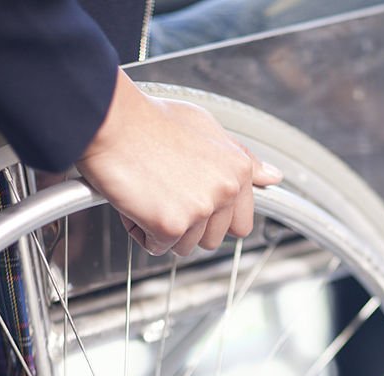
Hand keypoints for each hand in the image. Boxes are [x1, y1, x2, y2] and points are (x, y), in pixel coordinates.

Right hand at [75, 70, 282, 255]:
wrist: (110, 120)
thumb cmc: (150, 121)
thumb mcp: (207, 128)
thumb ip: (242, 158)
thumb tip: (273, 177)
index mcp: (238, 170)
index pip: (241, 223)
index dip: (214, 218)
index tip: (196, 207)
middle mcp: (225, 190)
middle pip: (213, 240)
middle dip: (189, 226)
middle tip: (165, 193)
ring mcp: (200, 210)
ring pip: (185, 246)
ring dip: (163, 228)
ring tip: (149, 191)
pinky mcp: (171, 225)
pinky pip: (157, 246)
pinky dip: (141, 230)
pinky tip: (135, 200)